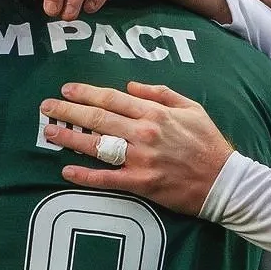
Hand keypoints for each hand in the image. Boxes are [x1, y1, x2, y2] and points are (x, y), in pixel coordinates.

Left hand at [41, 82, 234, 216]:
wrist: (224, 181)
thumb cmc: (208, 143)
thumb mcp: (191, 107)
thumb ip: (161, 93)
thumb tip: (132, 86)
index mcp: (154, 113)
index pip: (112, 98)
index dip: (86, 92)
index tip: (67, 90)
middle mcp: (143, 133)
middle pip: (98, 118)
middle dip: (68, 111)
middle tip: (46, 108)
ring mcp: (140, 159)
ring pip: (97, 146)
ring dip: (70, 138)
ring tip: (50, 133)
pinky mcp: (141, 184)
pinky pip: (107, 179)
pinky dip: (85, 175)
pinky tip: (66, 170)